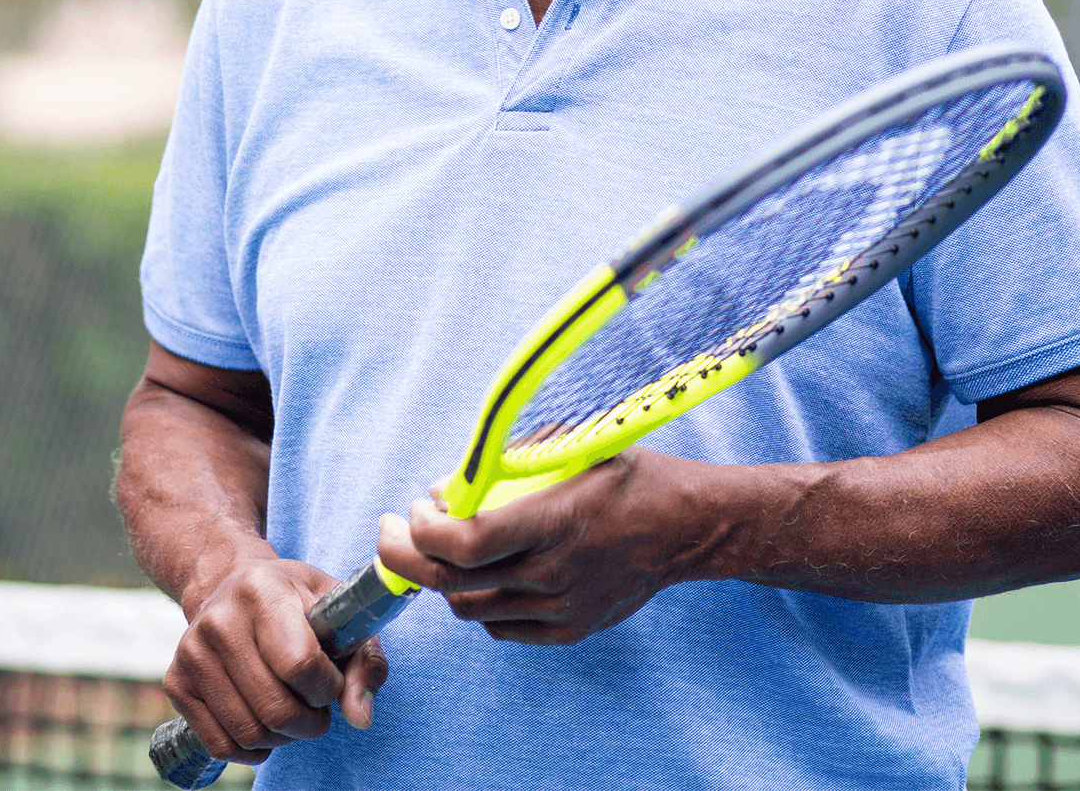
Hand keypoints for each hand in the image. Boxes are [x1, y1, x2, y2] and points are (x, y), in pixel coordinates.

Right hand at [164, 557, 391, 765]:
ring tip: (291, 711)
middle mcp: (219, 619)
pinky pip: (221, 745)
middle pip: (275, 708)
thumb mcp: (338, 614)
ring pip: (249, 732)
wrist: (232, 585)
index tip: (330, 680)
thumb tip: (359, 718)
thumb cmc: (295, 602)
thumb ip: (364, 663)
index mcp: (262, 590)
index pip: (300, 665)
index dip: (327, 687)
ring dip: (284, 738)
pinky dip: (252, 750)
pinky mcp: (176, 682)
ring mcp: (191, 652)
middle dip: (310, 723)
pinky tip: (264, 725)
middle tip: (316, 708)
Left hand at [375, 447, 714, 644]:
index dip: (421, 531)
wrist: (691, 527)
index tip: (413, 508)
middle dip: (403, 558)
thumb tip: (449, 487)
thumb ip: (509, 465)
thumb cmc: (628, 477)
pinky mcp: (571, 630)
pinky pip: (500, 626)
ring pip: (470, 608)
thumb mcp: (572, 448)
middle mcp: (554, 573)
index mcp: (553, 522)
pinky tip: (478, 574)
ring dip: (439, 578)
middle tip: (388, 532)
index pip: (463, 544)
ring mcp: (562, 609)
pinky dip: (476, 602)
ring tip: (437, 547)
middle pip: (452, 583)